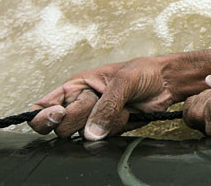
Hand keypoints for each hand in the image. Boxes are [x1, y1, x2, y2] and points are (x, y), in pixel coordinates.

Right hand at [28, 57, 174, 140]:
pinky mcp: (109, 130)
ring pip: (82, 135)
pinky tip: (127, 115)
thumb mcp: (123, 80)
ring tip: (120, 105)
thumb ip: (107, 104)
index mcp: (76, 86)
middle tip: (100, 101)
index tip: (57, 114)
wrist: (166, 83)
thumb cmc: (143, 72)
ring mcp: (94, 120)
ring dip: (104, 123)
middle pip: (62, 126)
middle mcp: (80, 104)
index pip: (43, 107)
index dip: (43, 115)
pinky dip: (116, 129)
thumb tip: (91, 133)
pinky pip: (103, 139)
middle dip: (82, 116)